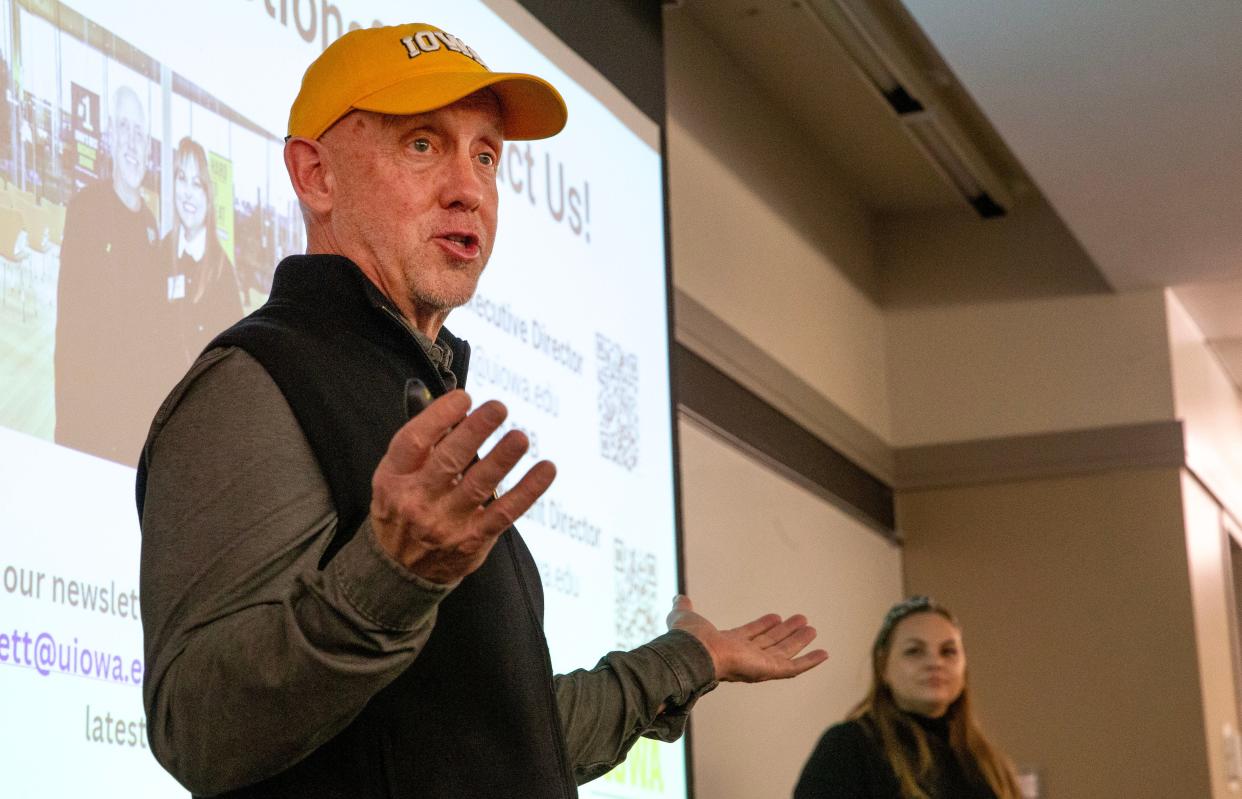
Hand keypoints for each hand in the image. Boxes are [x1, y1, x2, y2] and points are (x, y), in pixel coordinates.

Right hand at [370, 390, 555, 583]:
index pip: (414, 441)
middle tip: (498, 408)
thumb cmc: (402, 509)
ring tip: (520, 438)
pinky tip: (546, 470)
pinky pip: (504, 512)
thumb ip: (423, 444)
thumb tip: (460, 408)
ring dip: (502, 459)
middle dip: (475, 431)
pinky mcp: (472, 540)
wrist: (399, 571)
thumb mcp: (396, 476)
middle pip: (449, 460)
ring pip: (478, 486)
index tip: (465, 398)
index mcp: (393, 478)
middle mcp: (416, 501)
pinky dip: (528, 490)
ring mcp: (445, 523)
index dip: (439, 415)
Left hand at [667, 595, 827, 682]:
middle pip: (771, 643)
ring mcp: (758, 664)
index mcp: (729, 644)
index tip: (775, 616)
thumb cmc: (688, 638)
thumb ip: (683, 608)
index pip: (751, 634)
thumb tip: (678, 598)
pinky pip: (794, 668)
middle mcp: (745, 655)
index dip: (763, 626)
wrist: (694, 652)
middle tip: (801, 620)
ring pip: (784, 652)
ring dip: (798, 641)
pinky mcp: (768, 671)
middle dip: (785, 632)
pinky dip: (810, 661)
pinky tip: (823, 653)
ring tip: (812, 628)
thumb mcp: (685, 616)